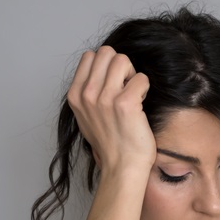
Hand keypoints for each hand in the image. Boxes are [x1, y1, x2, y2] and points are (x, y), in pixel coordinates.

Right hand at [67, 46, 155, 177]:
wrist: (122, 166)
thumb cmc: (110, 143)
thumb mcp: (86, 116)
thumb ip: (88, 92)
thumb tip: (99, 70)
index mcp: (75, 95)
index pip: (90, 56)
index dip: (106, 66)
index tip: (113, 84)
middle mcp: (87, 94)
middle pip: (107, 52)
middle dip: (120, 65)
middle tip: (126, 87)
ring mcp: (105, 98)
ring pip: (122, 60)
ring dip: (132, 74)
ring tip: (133, 94)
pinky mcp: (125, 104)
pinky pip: (141, 78)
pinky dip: (144, 88)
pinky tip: (141, 104)